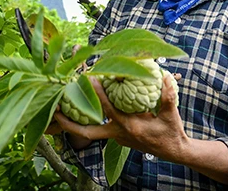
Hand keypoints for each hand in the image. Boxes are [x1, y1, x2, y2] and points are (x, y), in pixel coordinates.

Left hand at [54, 71, 188, 162]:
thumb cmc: (171, 132)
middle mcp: (118, 134)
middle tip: (54, 109)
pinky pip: (99, 128)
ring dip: (75, 121)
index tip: (86, 78)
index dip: (96, 93)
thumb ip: (167, 96)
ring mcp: (116, 138)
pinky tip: (85, 106)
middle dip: (68, 123)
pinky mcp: (117, 138)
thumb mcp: (170, 114)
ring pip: (90, 131)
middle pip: (86, 132)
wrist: (174, 151)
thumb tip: (164, 77)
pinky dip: (91, 119)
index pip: (107, 109)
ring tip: (60, 107)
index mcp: (129, 127)